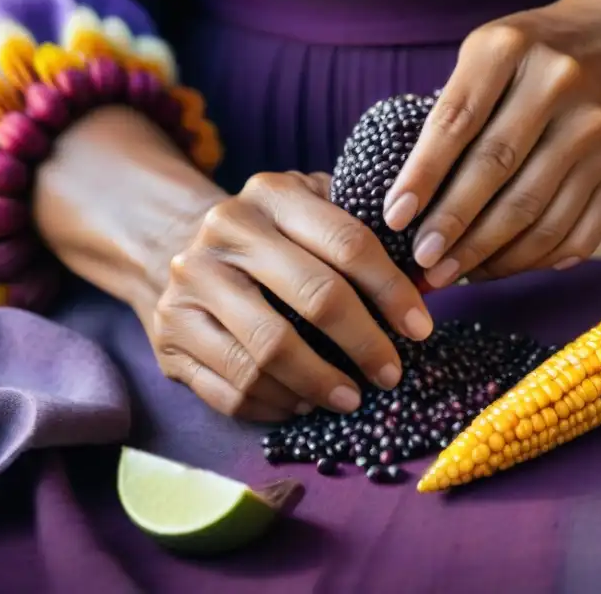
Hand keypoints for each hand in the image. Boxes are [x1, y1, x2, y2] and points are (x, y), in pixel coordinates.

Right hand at [149, 171, 433, 421]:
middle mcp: (225, 231)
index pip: (348, 243)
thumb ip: (366, 233)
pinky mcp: (168, 336)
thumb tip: (432, 276)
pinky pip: (231, 388)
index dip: (392, 292)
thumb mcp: (314, 211)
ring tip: (350, 398)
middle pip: (313, 297)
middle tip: (391, 374)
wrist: (176, 247)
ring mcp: (190, 284)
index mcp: (272, 194)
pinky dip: (275, 406)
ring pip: (268, 352)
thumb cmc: (272, 237)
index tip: (420, 329)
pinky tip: (302, 405)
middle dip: (364, 344)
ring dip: (319, 385)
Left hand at [383, 0, 600, 286]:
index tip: (395, 217)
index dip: (423, 175)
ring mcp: (597, 131)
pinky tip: (499, 267)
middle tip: (421, 261)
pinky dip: (534, 260)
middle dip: (453, 225)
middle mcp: (559, 85)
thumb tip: (408, 203)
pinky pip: (576, 233)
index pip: (457, 121)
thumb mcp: (484, 54)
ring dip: (489, 254)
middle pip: (497, 169)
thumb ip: (450, 113)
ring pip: (537, 212)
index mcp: (510, 49)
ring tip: (452, 273)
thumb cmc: (527, 58)